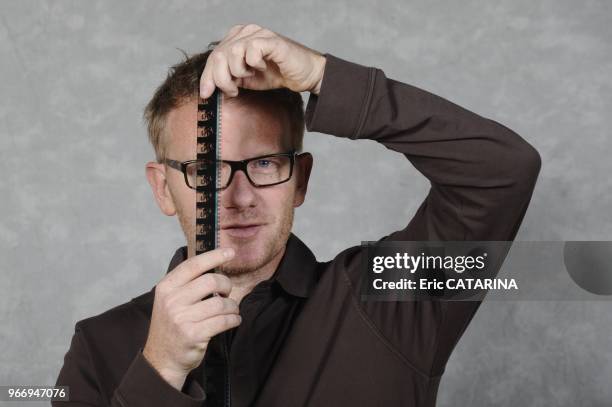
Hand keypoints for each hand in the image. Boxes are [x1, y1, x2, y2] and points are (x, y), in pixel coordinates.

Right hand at [143, 247, 240, 389]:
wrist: (162, 359)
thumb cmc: (172, 326)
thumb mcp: (171, 300)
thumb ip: (188, 283)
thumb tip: (214, 264)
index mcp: (166, 287)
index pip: (193, 264)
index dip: (214, 255)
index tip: (230, 252)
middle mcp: (172, 300)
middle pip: (211, 281)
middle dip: (226, 286)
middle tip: (226, 293)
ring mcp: (181, 318)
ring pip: (220, 303)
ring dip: (232, 306)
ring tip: (231, 310)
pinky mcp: (193, 334)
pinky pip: (224, 321)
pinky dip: (234, 319)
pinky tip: (233, 320)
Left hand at [200, 23, 326, 97]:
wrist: (303, 75)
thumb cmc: (276, 74)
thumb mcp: (245, 79)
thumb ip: (228, 78)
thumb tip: (207, 88)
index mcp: (236, 38)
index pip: (214, 56)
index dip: (207, 77)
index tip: (206, 94)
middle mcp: (246, 32)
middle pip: (219, 55)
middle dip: (221, 78)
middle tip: (233, 90)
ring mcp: (258, 33)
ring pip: (232, 53)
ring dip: (237, 72)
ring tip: (249, 77)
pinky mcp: (271, 40)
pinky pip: (251, 51)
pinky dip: (254, 64)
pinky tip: (262, 67)